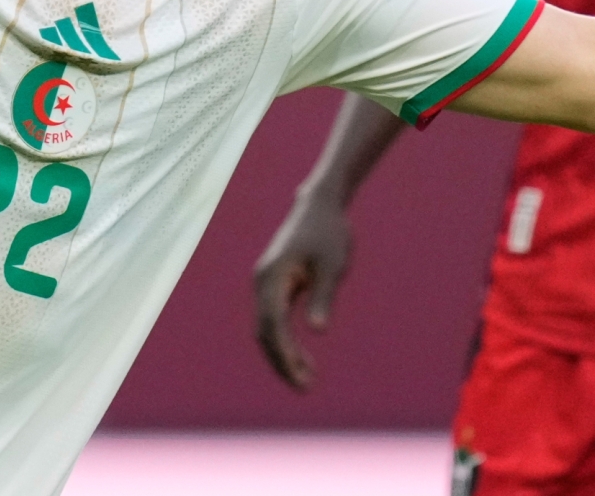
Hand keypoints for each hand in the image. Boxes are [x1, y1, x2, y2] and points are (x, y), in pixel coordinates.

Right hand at [253, 191, 353, 390]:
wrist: (321, 206)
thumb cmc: (329, 233)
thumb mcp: (332, 265)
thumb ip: (323, 296)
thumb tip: (318, 331)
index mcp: (272, 277)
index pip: (273, 324)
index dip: (285, 354)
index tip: (302, 376)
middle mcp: (262, 283)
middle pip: (265, 333)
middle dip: (282, 362)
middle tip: (307, 388)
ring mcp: (266, 285)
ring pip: (267, 330)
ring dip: (283, 356)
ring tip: (307, 380)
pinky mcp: (275, 287)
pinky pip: (274, 321)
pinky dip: (285, 343)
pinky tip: (304, 358)